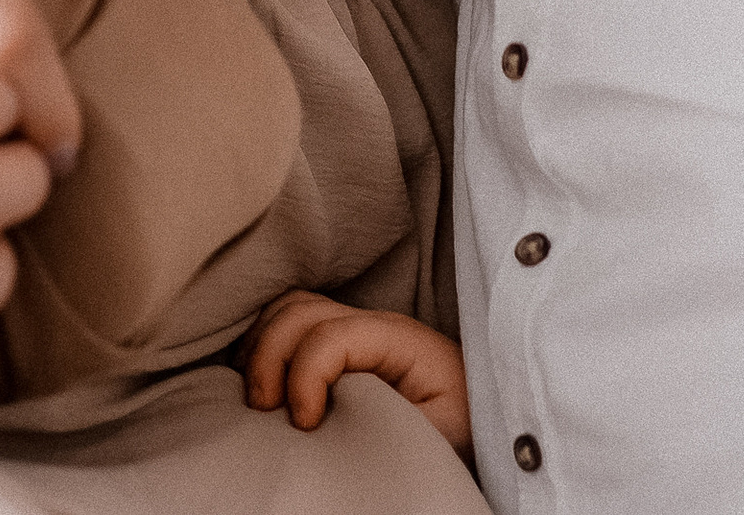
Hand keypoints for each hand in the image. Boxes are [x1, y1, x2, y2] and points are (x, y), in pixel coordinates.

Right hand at [240, 289, 472, 453]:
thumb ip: (393, 423)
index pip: (333, 336)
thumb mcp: (440, 435)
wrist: (483, 411)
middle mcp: (371, 323)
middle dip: (271, 356)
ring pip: (289, 307)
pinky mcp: (343, 341)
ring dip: (263, 345)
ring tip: (259, 398)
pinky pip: (290, 320)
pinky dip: (266, 341)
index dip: (305, 375)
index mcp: (398, 340)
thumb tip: (336, 427)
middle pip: (301, 310)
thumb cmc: (464, 426)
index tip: (304, 426)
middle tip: (264, 410)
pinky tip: (263, 379)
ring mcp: (354, 326)